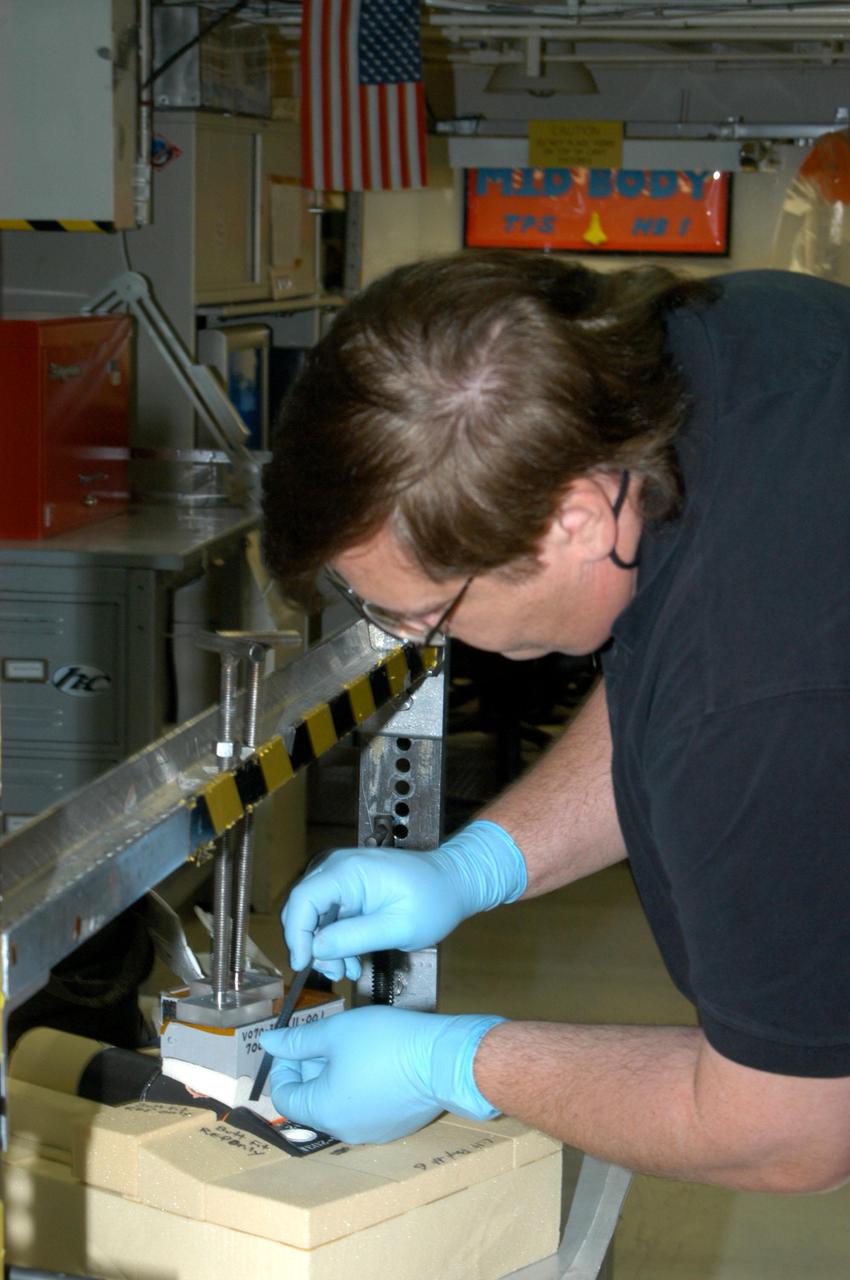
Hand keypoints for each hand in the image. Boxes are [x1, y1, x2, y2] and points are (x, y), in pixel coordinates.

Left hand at [260, 1006, 504, 1144]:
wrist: (443, 1059)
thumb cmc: (385, 1042)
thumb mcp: (335, 1032)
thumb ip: (297, 1040)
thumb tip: (267, 1041)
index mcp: (324, 1112)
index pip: (284, 1097)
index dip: (284, 1067)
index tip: (296, 1042)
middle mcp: (345, 1131)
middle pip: (312, 1102)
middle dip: (312, 1068)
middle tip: (325, 1037)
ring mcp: (373, 1133)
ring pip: (340, 1104)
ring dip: (336, 1076)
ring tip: (352, 1045)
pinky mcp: (396, 1127)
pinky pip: (366, 1109)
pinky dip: (360, 1087)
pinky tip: (376, 1060)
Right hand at [282, 820, 526, 980]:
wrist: (455, 882)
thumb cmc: (435, 901)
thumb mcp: (399, 927)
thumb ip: (354, 937)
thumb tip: (315, 948)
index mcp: (350, 870)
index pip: (303, 900)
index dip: (296, 934)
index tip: (303, 965)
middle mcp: (339, 866)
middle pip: (303, 907)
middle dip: (312, 945)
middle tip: (335, 973)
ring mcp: (342, 875)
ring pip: (314, 914)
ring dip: (325, 946)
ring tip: (347, 972)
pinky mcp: (348, 886)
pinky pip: (330, 914)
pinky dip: (336, 939)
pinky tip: (352, 961)